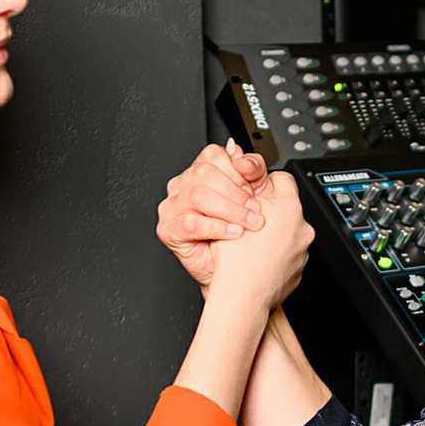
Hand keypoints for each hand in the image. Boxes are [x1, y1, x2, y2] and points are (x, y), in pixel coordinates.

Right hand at [157, 140, 268, 287]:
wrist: (232, 273)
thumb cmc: (241, 238)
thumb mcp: (253, 198)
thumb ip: (251, 172)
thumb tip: (240, 152)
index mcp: (200, 174)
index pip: (213, 155)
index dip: (237, 170)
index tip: (255, 189)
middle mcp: (183, 187)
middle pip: (205, 173)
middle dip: (236, 192)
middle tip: (255, 210)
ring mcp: (172, 208)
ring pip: (198, 196)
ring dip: (230, 211)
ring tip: (248, 224)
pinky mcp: (168, 230)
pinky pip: (190, 222)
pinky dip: (217, 227)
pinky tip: (234, 233)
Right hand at [205, 170, 312, 311]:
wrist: (242, 299)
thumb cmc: (234, 260)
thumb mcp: (230, 209)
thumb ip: (241, 180)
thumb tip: (239, 155)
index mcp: (288, 206)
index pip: (281, 177)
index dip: (262, 183)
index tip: (251, 193)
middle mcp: (301, 226)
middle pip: (284, 204)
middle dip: (267, 208)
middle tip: (247, 216)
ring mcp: (302, 249)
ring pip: (287, 228)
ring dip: (272, 230)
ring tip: (251, 240)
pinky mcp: (300, 267)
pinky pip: (288, 250)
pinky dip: (275, 250)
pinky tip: (257, 256)